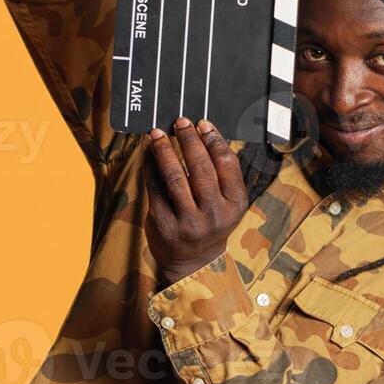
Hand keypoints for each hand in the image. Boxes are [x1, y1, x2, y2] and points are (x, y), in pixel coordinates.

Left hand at [144, 117, 248, 290]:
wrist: (193, 262)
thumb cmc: (210, 222)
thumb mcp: (226, 203)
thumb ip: (219, 174)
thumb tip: (201, 132)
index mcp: (235, 204)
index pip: (227, 164)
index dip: (214, 140)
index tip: (203, 124)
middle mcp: (214, 214)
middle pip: (201, 168)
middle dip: (189, 140)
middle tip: (180, 122)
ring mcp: (188, 221)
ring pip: (175, 176)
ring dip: (164, 149)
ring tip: (157, 133)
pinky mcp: (163, 223)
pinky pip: (155, 187)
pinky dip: (150, 165)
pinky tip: (149, 151)